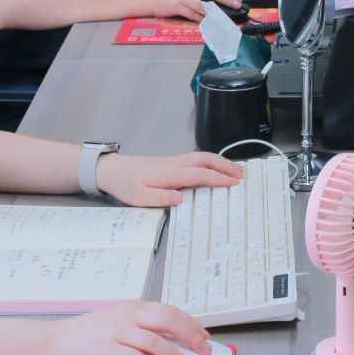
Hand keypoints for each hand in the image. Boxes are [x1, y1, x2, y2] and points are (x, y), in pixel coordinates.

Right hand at [46, 299, 210, 354]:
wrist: (53, 341)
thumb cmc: (84, 335)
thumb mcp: (115, 322)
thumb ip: (139, 328)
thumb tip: (167, 342)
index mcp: (132, 307)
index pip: (169, 311)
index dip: (190, 323)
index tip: (203, 335)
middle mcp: (128, 315)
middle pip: (169, 321)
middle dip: (191, 336)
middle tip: (204, 350)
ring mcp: (118, 332)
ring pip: (157, 342)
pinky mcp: (108, 349)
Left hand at [98, 150, 242, 206]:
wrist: (110, 169)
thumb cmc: (124, 185)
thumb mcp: (138, 197)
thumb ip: (160, 198)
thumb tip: (181, 198)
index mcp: (170, 174)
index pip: (200, 174)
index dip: (218, 178)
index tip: (234, 183)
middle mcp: (175, 164)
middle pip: (205, 160)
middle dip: (225, 166)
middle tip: (242, 175)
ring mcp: (173, 161)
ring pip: (202, 156)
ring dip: (220, 161)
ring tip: (235, 170)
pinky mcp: (170, 162)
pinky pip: (196, 158)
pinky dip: (211, 161)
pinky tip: (214, 167)